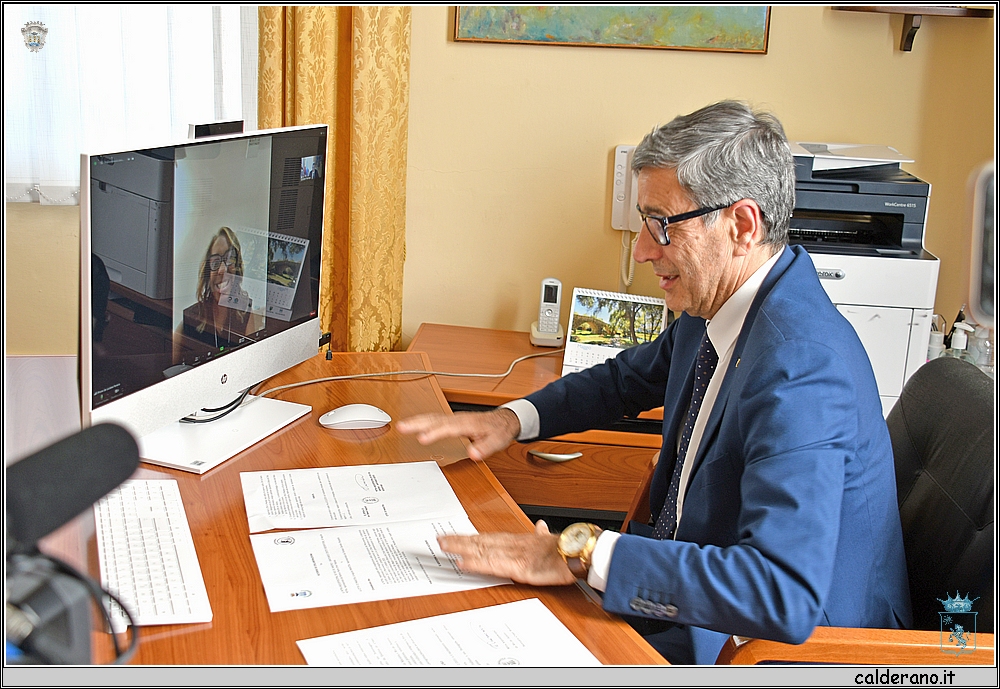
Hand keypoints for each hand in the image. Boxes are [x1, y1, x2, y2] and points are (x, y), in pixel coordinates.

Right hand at [397, 408, 519, 460]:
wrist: (504, 421)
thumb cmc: (500, 430)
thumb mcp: (498, 441)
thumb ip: (486, 448)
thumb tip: (473, 454)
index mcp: (469, 423)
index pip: (449, 428)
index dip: (435, 432)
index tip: (422, 438)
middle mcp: (459, 419)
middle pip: (436, 419)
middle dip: (418, 423)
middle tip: (401, 427)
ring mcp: (455, 419)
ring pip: (433, 417)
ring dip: (416, 421)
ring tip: (401, 426)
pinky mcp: (452, 421)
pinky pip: (434, 419)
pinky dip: (422, 421)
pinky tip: (414, 425)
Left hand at [437, 520, 576, 586]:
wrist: (579, 551)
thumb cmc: (567, 547)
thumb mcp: (550, 540)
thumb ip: (541, 535)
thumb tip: (540, 527)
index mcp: (519, 540)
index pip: (489, 537)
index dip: (471, 537)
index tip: (456, 535)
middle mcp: (512, 544)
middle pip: (480, 541)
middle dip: (459, 540)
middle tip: (439, 539)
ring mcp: (513, 555)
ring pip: (481, 550)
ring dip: (461, 548)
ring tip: (444, 547)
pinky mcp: (517, 568)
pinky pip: (492, 565)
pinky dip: (475, 564)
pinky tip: (462, 563)